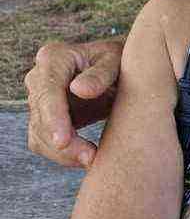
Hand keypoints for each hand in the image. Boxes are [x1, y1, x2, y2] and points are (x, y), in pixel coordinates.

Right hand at [24, 39, 122, 168]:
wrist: (121, 70)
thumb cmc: (120, 60)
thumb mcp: (117, 59)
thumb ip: (101, 73)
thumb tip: (79, 90)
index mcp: (54, 58)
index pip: (47, 91)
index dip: (54, 118)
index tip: (63, 140)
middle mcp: (40, 78)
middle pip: (40, 117)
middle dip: (61, 142)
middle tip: (89, 158)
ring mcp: (41, 100)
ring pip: (39, 135)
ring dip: (63, 153)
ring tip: (93, 160)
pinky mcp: (46, 119)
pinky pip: (46, 143)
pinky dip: (64, 155)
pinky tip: (87, 158)